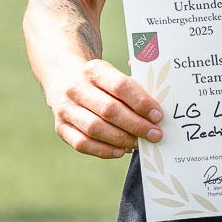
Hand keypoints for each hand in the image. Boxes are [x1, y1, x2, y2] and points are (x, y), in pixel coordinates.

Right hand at [47, 58, 164, 159]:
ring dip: (122, 139)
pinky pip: (82, 143)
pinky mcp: (61, 127)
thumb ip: (135, 84)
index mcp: (94, 70)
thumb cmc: (101, 82)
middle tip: (155, 135)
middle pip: (109, 110)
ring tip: (140, 144)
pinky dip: (103, 150)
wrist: (64, 81)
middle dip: (136, 125)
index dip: (141, 102)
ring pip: (95, 128)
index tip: (158, 116)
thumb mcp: (114, 73)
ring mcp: (65, 109)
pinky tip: (121, 151)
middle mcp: (76, 88)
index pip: (121, 86)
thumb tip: (161, 97)